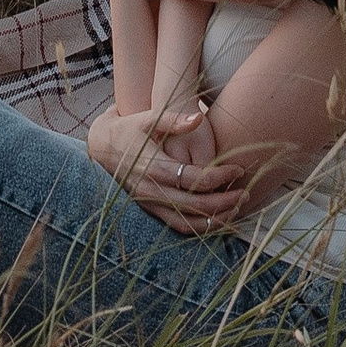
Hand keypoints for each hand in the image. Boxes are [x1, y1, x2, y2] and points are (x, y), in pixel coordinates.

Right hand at [86, 100, 253, 233]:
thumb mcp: (148, 118)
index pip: (193, 179)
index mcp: (153, 167)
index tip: (238, 169)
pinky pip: (178, 227)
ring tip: (236, 210)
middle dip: (224, 202)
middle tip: (245, 192)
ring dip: (215, 221)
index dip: (219, 177)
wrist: (100, 147)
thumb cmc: (128, 128)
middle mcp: (151, 190)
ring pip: (187, 224)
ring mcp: (150, 204)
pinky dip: (200, 228)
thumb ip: (173, 120)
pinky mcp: (150, 211)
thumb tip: (198, 118)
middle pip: (195, 205)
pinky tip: (218, 221)